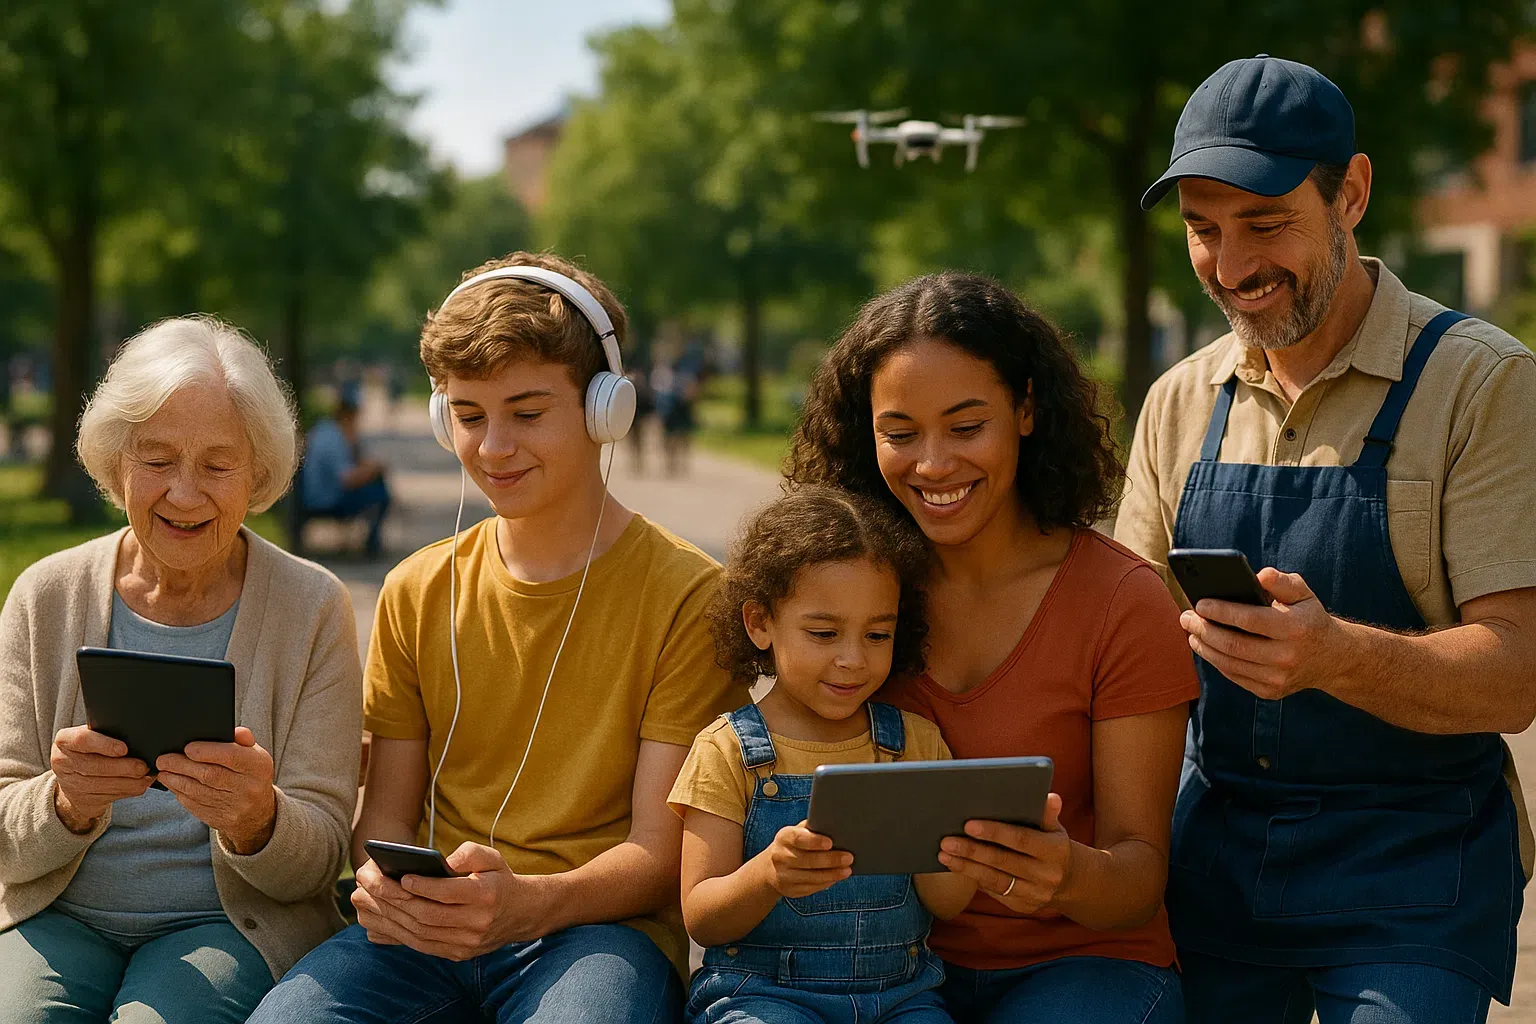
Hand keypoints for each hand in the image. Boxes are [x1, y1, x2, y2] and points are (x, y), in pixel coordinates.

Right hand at [51, 725, 152, 832]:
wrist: (73, 776)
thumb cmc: (90, 749)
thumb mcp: (91, 736)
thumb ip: (107, 732)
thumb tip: (137, 735)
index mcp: (65, 740)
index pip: (82, 739)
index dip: (105, 744)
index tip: (124, 748)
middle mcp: (63, 762)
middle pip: (96, 766)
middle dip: (124, 767)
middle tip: (143, 766)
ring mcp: (70, 783)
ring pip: (103, 785)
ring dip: (129, 781)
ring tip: (147, 775)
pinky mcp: (82, 799)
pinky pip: (109, 795)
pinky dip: (129, 790)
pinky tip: (141, 784)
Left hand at [156, 727, 275, 853]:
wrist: (258, 811)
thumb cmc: (250, 775)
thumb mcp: (254, 754)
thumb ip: (243, 739)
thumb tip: (232, 731)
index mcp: (258, 766)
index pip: (231, 756)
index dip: (207, 751)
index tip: (187, 748)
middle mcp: (248, 787)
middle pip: (210, 775)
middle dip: (182, 766)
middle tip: (163, 759)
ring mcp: (234, 806)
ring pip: (199, 791)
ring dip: (176, 780)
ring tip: (163, 771)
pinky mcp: (221, 819)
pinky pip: (196, 805)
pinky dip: (181, 793)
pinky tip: (172, 784)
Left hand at [352, 842, 554, 959]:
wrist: (521, 913)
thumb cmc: (499, 879)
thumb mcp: (492, 857)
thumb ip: (469, 853)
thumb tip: (443, 861)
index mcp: (487, 895)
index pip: (449, 893)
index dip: (423, 886)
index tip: (402, 877)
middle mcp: (477, 923)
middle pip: (429, 916)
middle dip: (398, 902)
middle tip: (375, 887)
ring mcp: (467, 943)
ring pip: (422, 934)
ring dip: (393, 919)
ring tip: (373, 902)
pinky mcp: (458, 954)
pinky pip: (422, 946)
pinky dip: (400, 934)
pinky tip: (384, 920)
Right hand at [753, 821, 851, 898]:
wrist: (771, 867)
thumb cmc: (793, 844)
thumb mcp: (798, 832)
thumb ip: (813, 828)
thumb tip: (837, 826)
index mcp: (784, 837)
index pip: (798, 838)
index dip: (814, 841)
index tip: (830, 842)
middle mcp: (780, 856)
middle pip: (807, 860)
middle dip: (830, 859)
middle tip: (848, 857)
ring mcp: (784, 875)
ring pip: (811, 877)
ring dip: (831, 874)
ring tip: (847, 870)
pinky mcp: (790, 889)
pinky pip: (811, 887)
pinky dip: (826, 882)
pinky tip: (837, 878)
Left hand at [939, 793, 1072, 915]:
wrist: (1068, 880)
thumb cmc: (1051, 843)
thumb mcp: (1053, 827)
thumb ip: (1046, 813)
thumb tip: (1051, 797)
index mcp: (1055, 851)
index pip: (1021, 840)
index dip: (995, 832)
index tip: (968, 825)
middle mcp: (1048, 875)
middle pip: (1003, 862)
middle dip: (972, 851)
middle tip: (946, 841)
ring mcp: (1036, 894)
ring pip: (995, 880)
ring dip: (966, 867)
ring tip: (944, 855)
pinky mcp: (1023, 906)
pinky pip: (994, 892)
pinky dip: (974, 878)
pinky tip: (956, 866)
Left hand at [1180, 568, 1352, 700]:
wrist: (1332, 659)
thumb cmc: (1309, 618)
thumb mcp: (1303, 594)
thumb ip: (1281, 581)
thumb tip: (1259, 575)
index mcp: (1295, 629)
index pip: (1250, 620)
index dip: (1221, 611)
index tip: (1199, 603)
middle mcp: (1287, 657)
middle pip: (1234, 645)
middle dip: (1203, 629)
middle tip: (1186, 617)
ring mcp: (1278, 678)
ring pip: (1230, 663)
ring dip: (1204, 646)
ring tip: (1191, 631)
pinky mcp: (1270, 692)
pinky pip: (1234, 676)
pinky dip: (1216, 660)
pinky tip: (1205, 646)